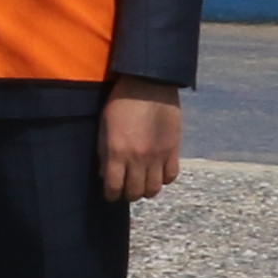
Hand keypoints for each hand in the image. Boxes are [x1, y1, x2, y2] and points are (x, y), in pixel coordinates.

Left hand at [99, 82, 184, 204]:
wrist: (149, 83)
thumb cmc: (121, 101)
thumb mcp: (104, 125)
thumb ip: (103, 152)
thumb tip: (104, 174)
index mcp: (117, 151)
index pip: (114, 187)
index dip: (111, 195)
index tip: (111, 194)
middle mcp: (138, 158)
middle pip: (135, 192)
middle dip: (128, 194)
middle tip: (126, 189)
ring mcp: (158, 155)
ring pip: (154, 189)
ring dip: (146, 190)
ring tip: (143, 184)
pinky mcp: (173, 149)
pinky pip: (171, 176)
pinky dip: (164, 179)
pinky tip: (158, 173)